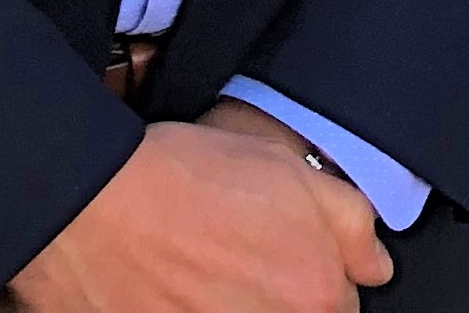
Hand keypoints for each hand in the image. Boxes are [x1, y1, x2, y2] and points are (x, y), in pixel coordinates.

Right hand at [1, 109, 390, 312]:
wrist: (91, 203)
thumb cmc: (183, 181)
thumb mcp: (289, 170)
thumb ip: (351, 222)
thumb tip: (377, 266)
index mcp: (315, 296)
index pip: (341, 308)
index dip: (316, 280)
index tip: (284, 262)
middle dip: (274, 297)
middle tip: (235, 264)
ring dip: (237, 305)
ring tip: (201, 275)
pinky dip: (193, 312)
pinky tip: (175, 290)